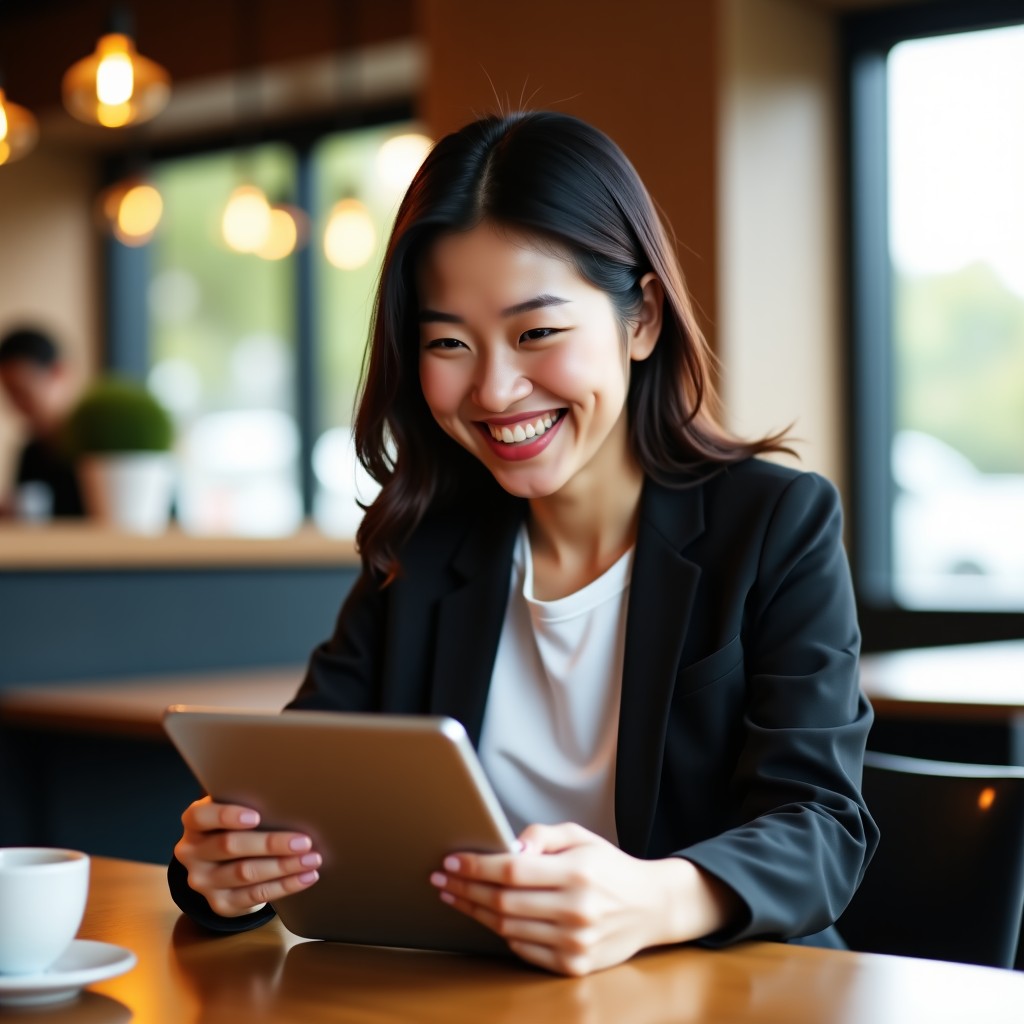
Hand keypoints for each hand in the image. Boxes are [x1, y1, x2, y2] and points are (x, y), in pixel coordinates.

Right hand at [174, 796, 320, 917]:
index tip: (257, 816)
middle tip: (303, 841)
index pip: (201, 817)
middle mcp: (192, 853)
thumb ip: (249, 803)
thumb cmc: (237, 828)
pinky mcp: (220, 903)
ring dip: (283, 866)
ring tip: (311, 859)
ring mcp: (203, 881)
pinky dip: (285, 886)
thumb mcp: (234, 812)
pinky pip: (254, 895)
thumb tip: (288, 801)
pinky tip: (306, 877)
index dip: (227, 816)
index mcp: (194, 824)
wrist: (224, 867)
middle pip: (230, 846)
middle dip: (270, 843)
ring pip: (245, 873)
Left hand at [429, 822, 737, 975]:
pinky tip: (489, 917)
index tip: (451, 861)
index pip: (512, 870)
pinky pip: (524, 950)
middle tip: (442, 879)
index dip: (476, 866)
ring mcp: (575, 941)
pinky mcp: (574, 965)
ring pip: (508, 928)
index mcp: (577, 872)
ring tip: (456, 896)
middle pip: (503, 902)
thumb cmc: (609, 867)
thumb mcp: (580, 837)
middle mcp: (576, 909)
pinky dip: (503, 934)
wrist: (651, 907)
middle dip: (465, 889)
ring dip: (475, 911)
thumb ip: (543, 835)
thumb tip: (508, 845)